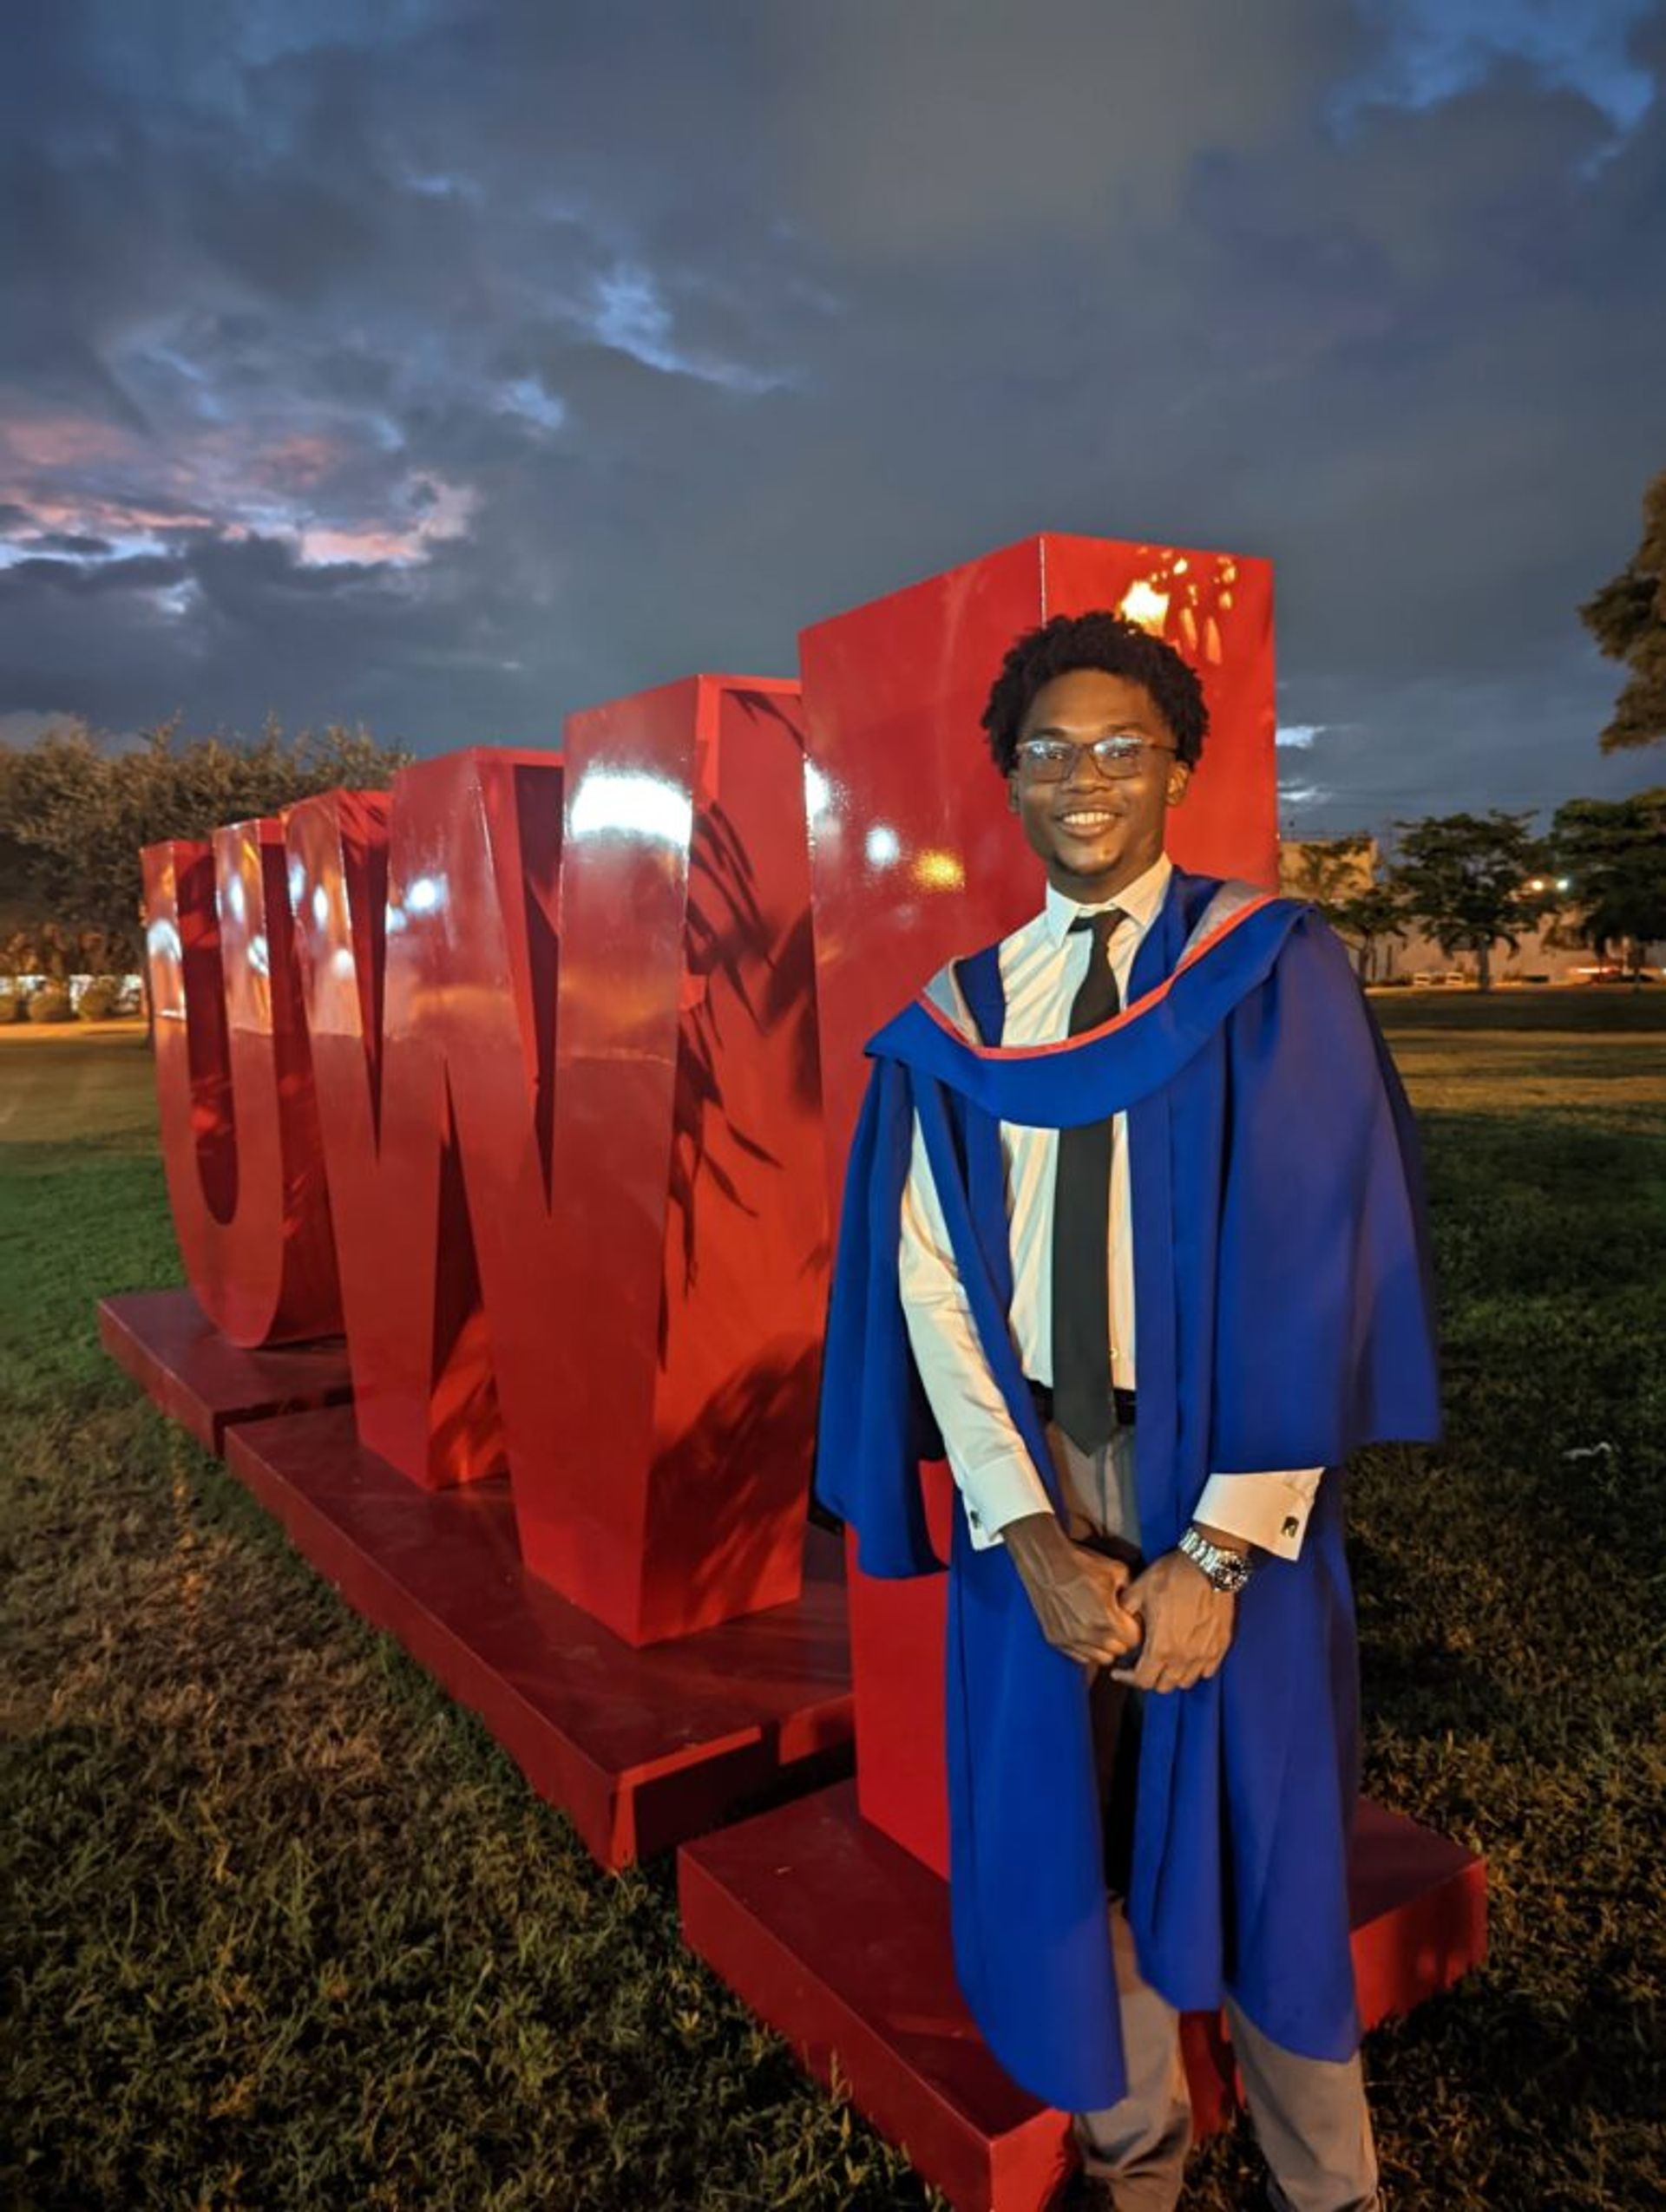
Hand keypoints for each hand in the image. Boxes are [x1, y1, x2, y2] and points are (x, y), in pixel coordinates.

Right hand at [1004, 1513, 1142, 1667]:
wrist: (1046, 1561)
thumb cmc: (1081, 1564)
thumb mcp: (1118, 1572)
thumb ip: (1133, 1595)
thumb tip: (1138, 1609)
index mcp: (1106, 1620)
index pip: (1133, 1641)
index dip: (1135, 1628)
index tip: (1129, 1618)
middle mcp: (1088, 1636)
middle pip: (1117, 1652)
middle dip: (1121, 1638)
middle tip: (1116, 1621)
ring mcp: (1069, 1640)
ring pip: (1099, 1658)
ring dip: (1103, 1646)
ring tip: (1100, 1627)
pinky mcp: (1055, 1640)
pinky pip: (1079, 1656)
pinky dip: (1085, 1647)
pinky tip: (1084, 1629)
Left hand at [1118, 1548, 1235, 1691]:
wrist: (1208, 1565)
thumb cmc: (1172, 1576)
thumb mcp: (1138, 1590)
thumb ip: (1124, 1612)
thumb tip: (1119, 1625)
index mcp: (1161, 1647)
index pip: (1142, 1681)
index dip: (1127, 1678)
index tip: (1120, 1671)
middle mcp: (1184, 1658)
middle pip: (1164, 1686)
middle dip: (1149, 1678)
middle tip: (1141, 1664)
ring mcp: (1205, 1654)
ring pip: (1187, 1681)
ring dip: (1173, 1676)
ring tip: (1164, 1661)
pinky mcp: (1221, 1646)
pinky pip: (1208, 1670)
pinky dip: (1195, 1669)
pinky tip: (1187, 1655)